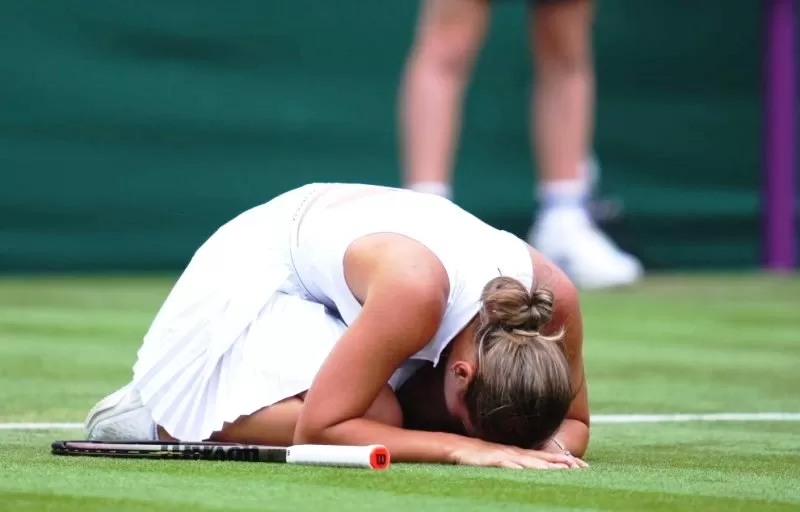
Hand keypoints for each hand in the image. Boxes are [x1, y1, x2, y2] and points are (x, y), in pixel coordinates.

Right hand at [450, 440, 582, 469]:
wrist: (458, 447)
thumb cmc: (481, 456)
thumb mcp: (504, 460)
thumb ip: (520, 464)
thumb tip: (536, 471)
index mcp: (521, 454)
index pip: (547, 457)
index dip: (565, 461)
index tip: (584, 467)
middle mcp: (516, 453)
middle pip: (542, 459)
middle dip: (562, 464)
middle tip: (581, 468)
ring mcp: (504, 455)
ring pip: (528, 461)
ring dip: (544, 466)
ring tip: (560, 470)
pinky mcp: (490, 459)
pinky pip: (505, 464)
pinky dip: (516, 466)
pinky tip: (523, 469)